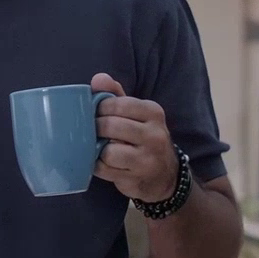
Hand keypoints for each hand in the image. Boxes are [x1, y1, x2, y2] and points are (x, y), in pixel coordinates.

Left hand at [90, 73, 178, 202]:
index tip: (96, 113)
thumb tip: (98, 79)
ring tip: (99, 147)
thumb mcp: (135, 113)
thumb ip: (115, 94)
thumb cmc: (143, 138)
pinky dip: (97, 166)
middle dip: (96, 128)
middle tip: (94, 131)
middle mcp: (155, 134)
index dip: (100, 108)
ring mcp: (148, 159)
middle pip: (111, 126)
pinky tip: (102, 162)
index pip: (118, 103)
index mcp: (154, 112)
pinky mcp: (136, 178)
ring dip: (98, 149)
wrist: (164, 175)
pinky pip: (105, 170)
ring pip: (109, 151)